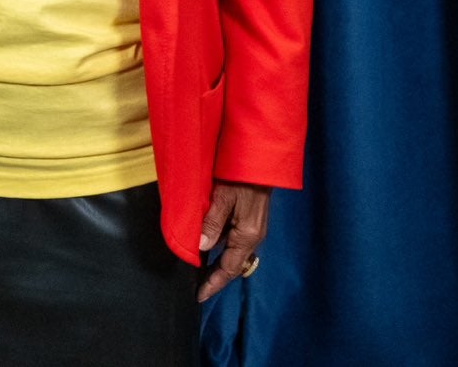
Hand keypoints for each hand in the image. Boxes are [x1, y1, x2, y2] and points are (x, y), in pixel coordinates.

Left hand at [197, 181, 271, 301]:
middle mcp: (253, 237)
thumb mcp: (223, 197)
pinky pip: (234, 241)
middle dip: (215, 277)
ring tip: (198, 269)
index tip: (199, 296)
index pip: (228, 268)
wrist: (261, 160)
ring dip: (217, 263)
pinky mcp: (251, 221)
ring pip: (232, 253)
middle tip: (196, 287)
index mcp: (247, 236)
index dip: (213, 283)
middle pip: (232, 265)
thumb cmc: (242, 176)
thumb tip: (200, 247)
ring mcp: (253, 230)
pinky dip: (221, 248)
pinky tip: (208, 245)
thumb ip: (212, 222)